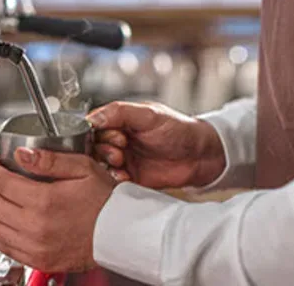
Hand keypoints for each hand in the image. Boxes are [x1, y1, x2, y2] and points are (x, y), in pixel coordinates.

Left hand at [0, 148, 116, 272]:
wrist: (121, 234)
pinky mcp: (40, 260)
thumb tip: (22, 153)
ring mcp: (36, 247)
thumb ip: (49, 159)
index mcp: (45, 201)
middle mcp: (36, 227)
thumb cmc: (106, 201)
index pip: (2, 183)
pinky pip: (5, 247)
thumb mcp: (83, 169)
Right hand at [88, 101, 225, 188]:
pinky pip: (112, 180)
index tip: (112, 135)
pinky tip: (124, 175)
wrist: (200, 156)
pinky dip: (114, 178)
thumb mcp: (149, 114)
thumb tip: (92, 117)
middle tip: (119, 150)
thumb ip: (120, 112)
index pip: (93, 125)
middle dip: (103, 149)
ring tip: (121, 161)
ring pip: (100, 163)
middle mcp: (118, 139)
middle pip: (93, 146)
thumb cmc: (179, 130)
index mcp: (120, 121)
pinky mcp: (130, 177)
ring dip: (107, 163)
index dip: (97, 132)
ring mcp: (123, 158)